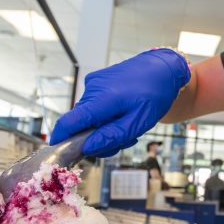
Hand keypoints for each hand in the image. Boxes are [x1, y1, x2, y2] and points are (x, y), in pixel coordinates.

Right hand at [50, 49, 189, 156]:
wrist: (163, 68)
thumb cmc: (155, 95)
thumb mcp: (138, 122)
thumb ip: (111, 136)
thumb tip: (87, 148)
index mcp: (101, 99)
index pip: (68, 123)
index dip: (61, 141)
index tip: (63, 155)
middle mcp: (92, 89)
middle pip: (80, 124)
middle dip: (97, 138)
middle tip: (123, 141)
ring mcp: (93, 83)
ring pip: (88, 116)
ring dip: (104, 127)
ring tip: (128, 125)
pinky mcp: (96, 80)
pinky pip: (93, 105)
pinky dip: (105, 115)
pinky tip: (123, 113)